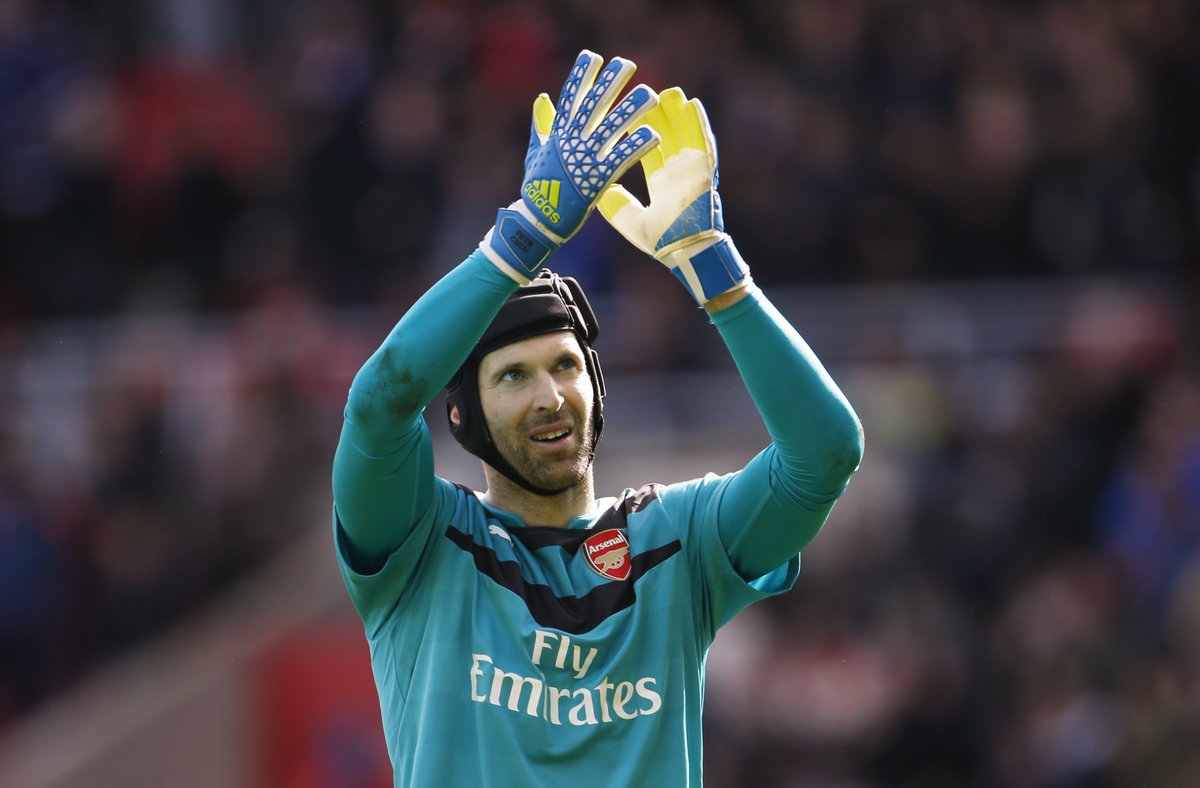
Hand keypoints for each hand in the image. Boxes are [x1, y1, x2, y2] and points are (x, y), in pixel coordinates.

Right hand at [481, 50, 660, 281]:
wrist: (537, 221)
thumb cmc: (538, 187)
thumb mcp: (537, 151)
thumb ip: (542, 124)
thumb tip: (542, 98)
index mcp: (558, 134)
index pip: (571, 98)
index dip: (582, 76)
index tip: (594, 57)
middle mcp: (571, 142)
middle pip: (593, 105)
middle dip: (610, 83)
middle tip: (628, 65)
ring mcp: (584, 160)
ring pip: (612, 129)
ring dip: (632, 110)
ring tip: (651, 94)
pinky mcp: (596, 180)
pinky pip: (621, 160)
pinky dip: (637, 147)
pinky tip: (654, 136)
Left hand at [598, 87, 749, 304]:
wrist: (684, 253)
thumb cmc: (661, 241)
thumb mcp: (629, 220)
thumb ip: (615, 205)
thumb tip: (601, 192)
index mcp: (661, 182)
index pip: (648, 148)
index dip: (640, 129)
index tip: (628, 110)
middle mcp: (677, 172)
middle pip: (667, 136)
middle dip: (658, 114)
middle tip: (646, 91)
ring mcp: (692, 170)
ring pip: (685, 134)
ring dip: (678, 112)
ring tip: (668, 91)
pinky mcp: (704, 172)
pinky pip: (702, 143)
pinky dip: (698, 123)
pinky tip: (692, 105)